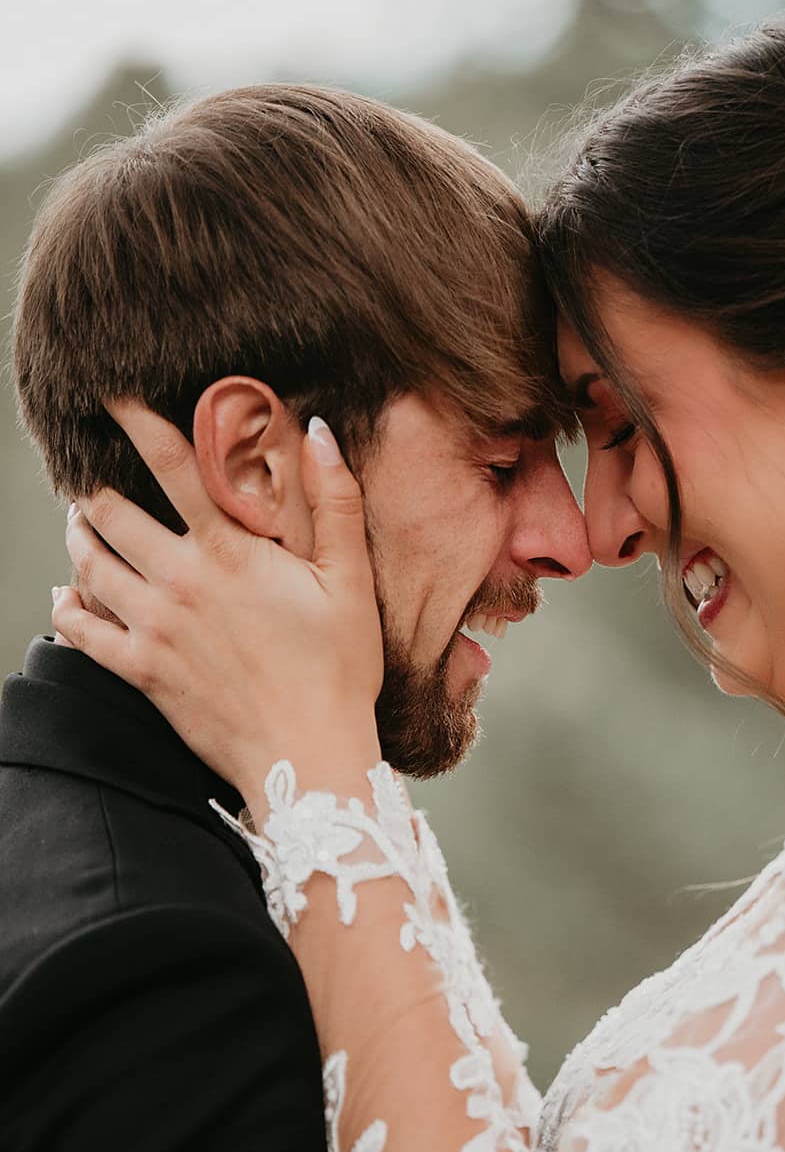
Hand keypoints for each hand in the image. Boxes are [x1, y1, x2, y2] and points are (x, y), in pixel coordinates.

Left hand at [51, 403, 382, 801]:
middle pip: (108, 512)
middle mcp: (178, 582)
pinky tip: (70, 594)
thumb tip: (319, 431)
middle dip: (95, 486)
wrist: (309, 758)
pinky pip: (80, 630)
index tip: (111, 394)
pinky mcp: (141, 672)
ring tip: (82, 522)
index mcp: (228, 552)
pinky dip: (67, 605)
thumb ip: (335, 502)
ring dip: (79, 536)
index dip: (135, 420)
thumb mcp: (351, 583)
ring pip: (86, 564)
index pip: (171, 465)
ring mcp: (153, 629)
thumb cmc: (339, 672)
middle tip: (95, 475)